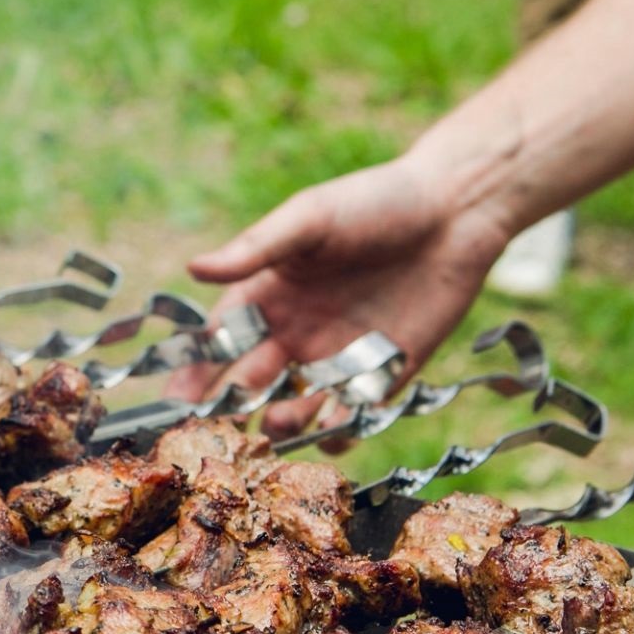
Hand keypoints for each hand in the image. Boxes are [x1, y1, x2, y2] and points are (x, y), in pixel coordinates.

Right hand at [164, 153, 513, 435]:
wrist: (456, 211)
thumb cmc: (377, 202)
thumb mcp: (310, 220)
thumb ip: (256, 250)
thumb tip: (194, 268)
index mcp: (270, 293)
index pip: (221, 340)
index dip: (198, 369)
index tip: (177, 397)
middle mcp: (297, 331)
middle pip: (252, 381)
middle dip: (233, 404)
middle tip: (222, 423)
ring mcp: (338, 356)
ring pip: (296, 406)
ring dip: (282, 422)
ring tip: (277, 423)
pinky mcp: (382, 374)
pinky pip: (350, 416)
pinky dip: (338, 432)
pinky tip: (333, 431)